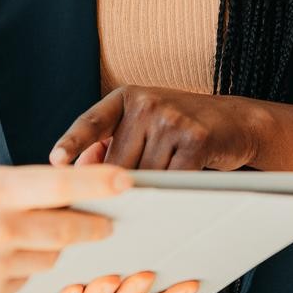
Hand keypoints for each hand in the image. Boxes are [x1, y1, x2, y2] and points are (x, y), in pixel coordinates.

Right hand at [0, 162, 128, 292]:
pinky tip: (5, 261)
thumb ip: (14, 184)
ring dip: (54, 249)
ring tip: (38, 239)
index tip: (127, 182)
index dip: (99, 182)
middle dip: (94, 226)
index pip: (61, 184)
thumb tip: (64, 190)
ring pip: (52, 257)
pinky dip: (26, 270)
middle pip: (68, 228)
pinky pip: (28, 280)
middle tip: (108, 225)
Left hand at [49, 86, 272, 171]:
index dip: (73, 142)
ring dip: (153, 188)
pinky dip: (173, 192)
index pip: (92, 122)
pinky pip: (171, 180)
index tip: (56, 161)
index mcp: (126, 97)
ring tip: (168, 179)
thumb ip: (110, 144)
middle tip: (131, 195)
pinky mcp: (196, 139)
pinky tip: (182, 186)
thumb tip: (79, 172)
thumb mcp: (142, 126)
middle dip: (122, 184)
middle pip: (118, 162)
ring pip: (145, 176)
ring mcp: (172, 118)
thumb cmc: (180, 129)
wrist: (236, 122)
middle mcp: (146, 102)